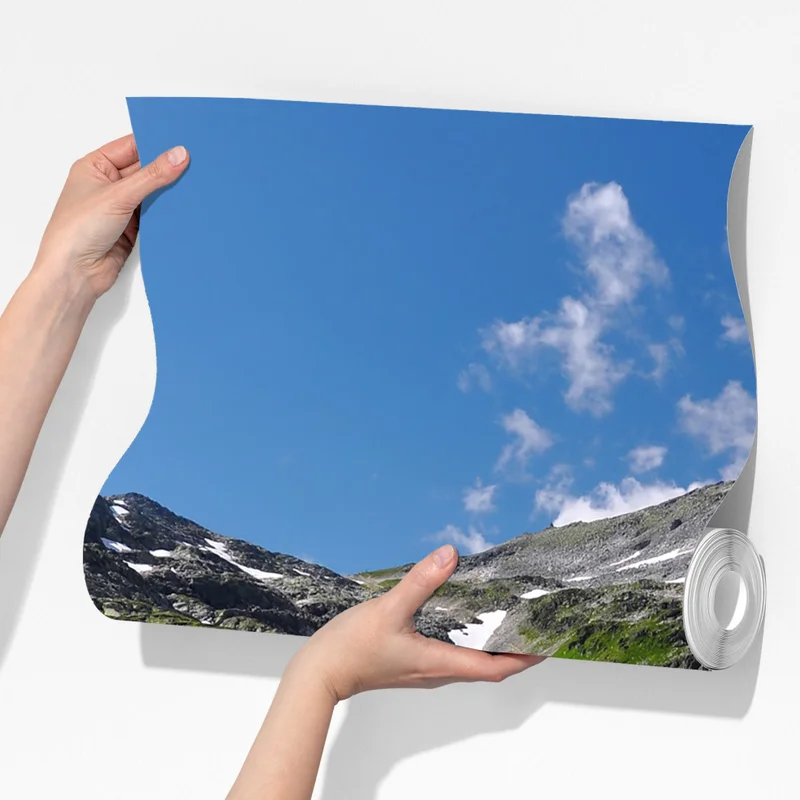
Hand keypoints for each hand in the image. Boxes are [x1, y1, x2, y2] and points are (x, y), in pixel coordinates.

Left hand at [34, 134, 188, 300]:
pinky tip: (184, 209)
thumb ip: (152, 176)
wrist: (75, 274)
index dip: (155, 143)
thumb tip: (178, 155)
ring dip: (168, 193)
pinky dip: (168, 214)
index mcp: (95, 167)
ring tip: (194, 185)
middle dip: (166, 170)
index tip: (181, 142)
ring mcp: (120, 208)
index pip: (131, 146)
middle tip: (195, 164)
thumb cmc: (77, 230)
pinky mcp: (132, 229)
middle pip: (145, 170)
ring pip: (152, 194)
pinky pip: (155, 216)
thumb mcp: (118, 195)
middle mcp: (108, 185)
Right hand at [288, 544, 543, 701]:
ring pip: (470, 662)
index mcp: (439, 664)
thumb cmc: (352, 648)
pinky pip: (451, 656)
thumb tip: (451, 554)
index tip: (547, 644)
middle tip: (534, 628)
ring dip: (492, 647)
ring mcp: (423, 670)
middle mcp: (437, 672)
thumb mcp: (389, 609)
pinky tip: (464, 620)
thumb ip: (421, 581)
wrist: (320, 674)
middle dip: (515, 651)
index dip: (524, 657)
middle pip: (488, 667)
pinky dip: (469, 642)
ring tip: (508, 622)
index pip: (495, 668)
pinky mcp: (411, 664)